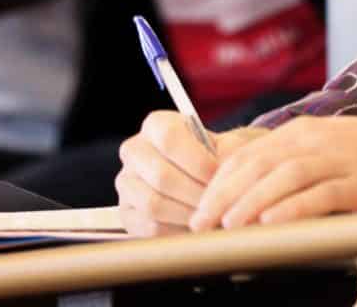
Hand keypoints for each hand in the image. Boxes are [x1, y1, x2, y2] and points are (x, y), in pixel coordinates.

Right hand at [115, 112, 263, 236]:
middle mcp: (134, 150)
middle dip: (196, 195)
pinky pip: (149, 228)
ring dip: (187, 215)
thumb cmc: (215, 160)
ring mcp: (126, 183)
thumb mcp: (227, 146)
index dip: (198, 161)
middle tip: (219, 206)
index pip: (170, 139)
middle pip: (162, 176)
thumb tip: (226, 169)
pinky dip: (177, 232)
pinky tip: (195, 229)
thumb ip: (230, 151)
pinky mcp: (127, 213)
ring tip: (209, 218)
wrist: (201, 181)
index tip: (219, 177)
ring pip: (154, 204)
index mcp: (156, 125)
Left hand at [189, 115, 356, 230]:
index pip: (247, 155)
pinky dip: (292, 210)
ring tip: (228, 225)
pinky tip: (273, 223)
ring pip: (283, 178)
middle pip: (257, 165)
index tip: (200, 207)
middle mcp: (316, 142)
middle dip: (224, 195)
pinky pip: (320, 196)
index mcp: (303, 133)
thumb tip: (254, 193)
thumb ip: (294, 163)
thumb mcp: (330, 147)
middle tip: (203, 223)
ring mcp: (340, 161)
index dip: (218, 182)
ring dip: (250, 202)